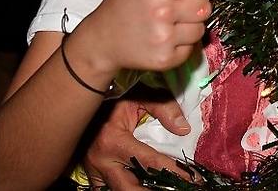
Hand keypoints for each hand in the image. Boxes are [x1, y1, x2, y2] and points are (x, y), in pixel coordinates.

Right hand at [75, 0, 211, 74]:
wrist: (101, 41)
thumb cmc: (119, 3)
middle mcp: (162, 13)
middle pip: (204, 8)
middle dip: (193, 8)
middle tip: (174, 9)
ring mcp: (164, 38)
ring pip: (200, 29)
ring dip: (189, 27)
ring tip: (168, 24)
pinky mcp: (165, 60)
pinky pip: (191, 50)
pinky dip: (182, 46)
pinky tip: (164, 39)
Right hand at [78, 94, 196, 188]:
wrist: (84, 97)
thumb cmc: (114, 97)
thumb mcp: (140, 95)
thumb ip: (163, 108)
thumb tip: (183, 129)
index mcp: (113, 140)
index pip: (150, 162)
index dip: (174, 171)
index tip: (193, 179)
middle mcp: (101, 161)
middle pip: (130, 189)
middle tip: (176, 188)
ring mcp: (93, 170)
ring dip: (139, 190)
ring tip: (163, 187)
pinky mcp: (90, 174)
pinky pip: (106, 189)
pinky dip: (125, 188)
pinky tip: (143, 185)